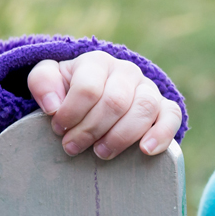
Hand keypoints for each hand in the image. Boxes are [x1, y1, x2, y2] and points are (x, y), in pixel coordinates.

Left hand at [27, 50, 182, 158]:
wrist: (95, 96)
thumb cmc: (69, 91)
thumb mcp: (49, 80)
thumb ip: (42, 83)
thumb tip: (53, 105)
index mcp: (97, 62)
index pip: (88, 87)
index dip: (71, 113)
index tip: (58, 129)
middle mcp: (126, 71)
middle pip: (115, 101)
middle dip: (91, 129)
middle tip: (73, 147)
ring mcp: (148, 88)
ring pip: (144, 108)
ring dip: (120, 136)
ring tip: (101, 153)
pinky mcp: (165, 106)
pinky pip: (172, 115)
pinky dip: (161, 133)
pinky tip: (146, 150)